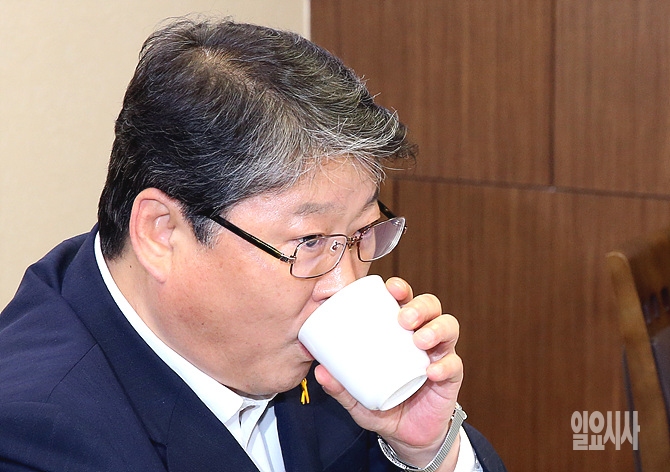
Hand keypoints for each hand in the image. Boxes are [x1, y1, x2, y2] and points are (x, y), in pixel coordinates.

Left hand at [314, 276, 462, 469]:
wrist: (407, 436)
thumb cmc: (384, 405)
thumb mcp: (358, 397)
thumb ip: (341, 387)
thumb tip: (319, 371)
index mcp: (400, 332)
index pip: (404, 300)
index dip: (401, 289)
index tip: (391, 288)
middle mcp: (423, 337)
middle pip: (431, 307)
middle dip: (420, 306)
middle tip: (404, 318)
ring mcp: (440, 355)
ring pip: (449, 327)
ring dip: (436, 328)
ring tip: (420, 340)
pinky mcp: (451, 377)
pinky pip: (454, 366)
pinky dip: (445, 366)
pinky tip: (432, 371)